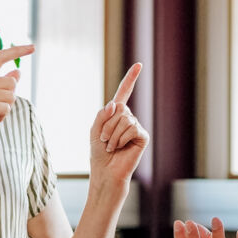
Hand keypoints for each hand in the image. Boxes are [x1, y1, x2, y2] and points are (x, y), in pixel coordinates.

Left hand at [89, 64, 148, 186]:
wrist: (106, 172)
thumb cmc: (99, 153)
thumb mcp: (94, 130)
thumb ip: (102, 114)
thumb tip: (116, 104)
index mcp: (116, 114)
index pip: (124, 93)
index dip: (131, 79)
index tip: (139, 64)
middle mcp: (128, 118)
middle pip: (119, 109)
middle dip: (107, 125)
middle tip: (105, 140)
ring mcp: (136, 127)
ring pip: (124, 120)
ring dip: (112, 134)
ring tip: (111, 146)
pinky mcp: (142, 136)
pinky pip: (132, 128)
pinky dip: (121, 138)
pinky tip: (120, 148)